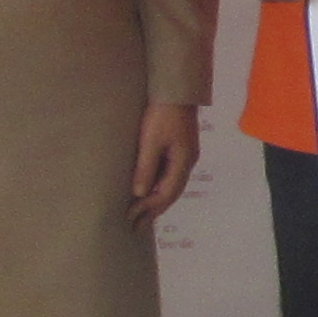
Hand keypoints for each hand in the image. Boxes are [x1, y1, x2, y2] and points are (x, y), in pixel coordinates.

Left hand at [130, 103, 201, 224]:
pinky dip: (157, 187)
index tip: (130, 219)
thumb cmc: (162, 113)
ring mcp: (185, 155)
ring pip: (171, 185)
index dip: (148, 208)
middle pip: (171, 193)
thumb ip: (145, 167)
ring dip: (156, 201)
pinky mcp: (179, 148)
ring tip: (140, 214)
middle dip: (153, 211)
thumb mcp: (150, 140)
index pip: (166, 193)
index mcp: (183, 161)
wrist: (176, 89)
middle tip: (135, 227)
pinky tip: (148, 190)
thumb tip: (139, 193)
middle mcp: (187, 162)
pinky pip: (168, 175)